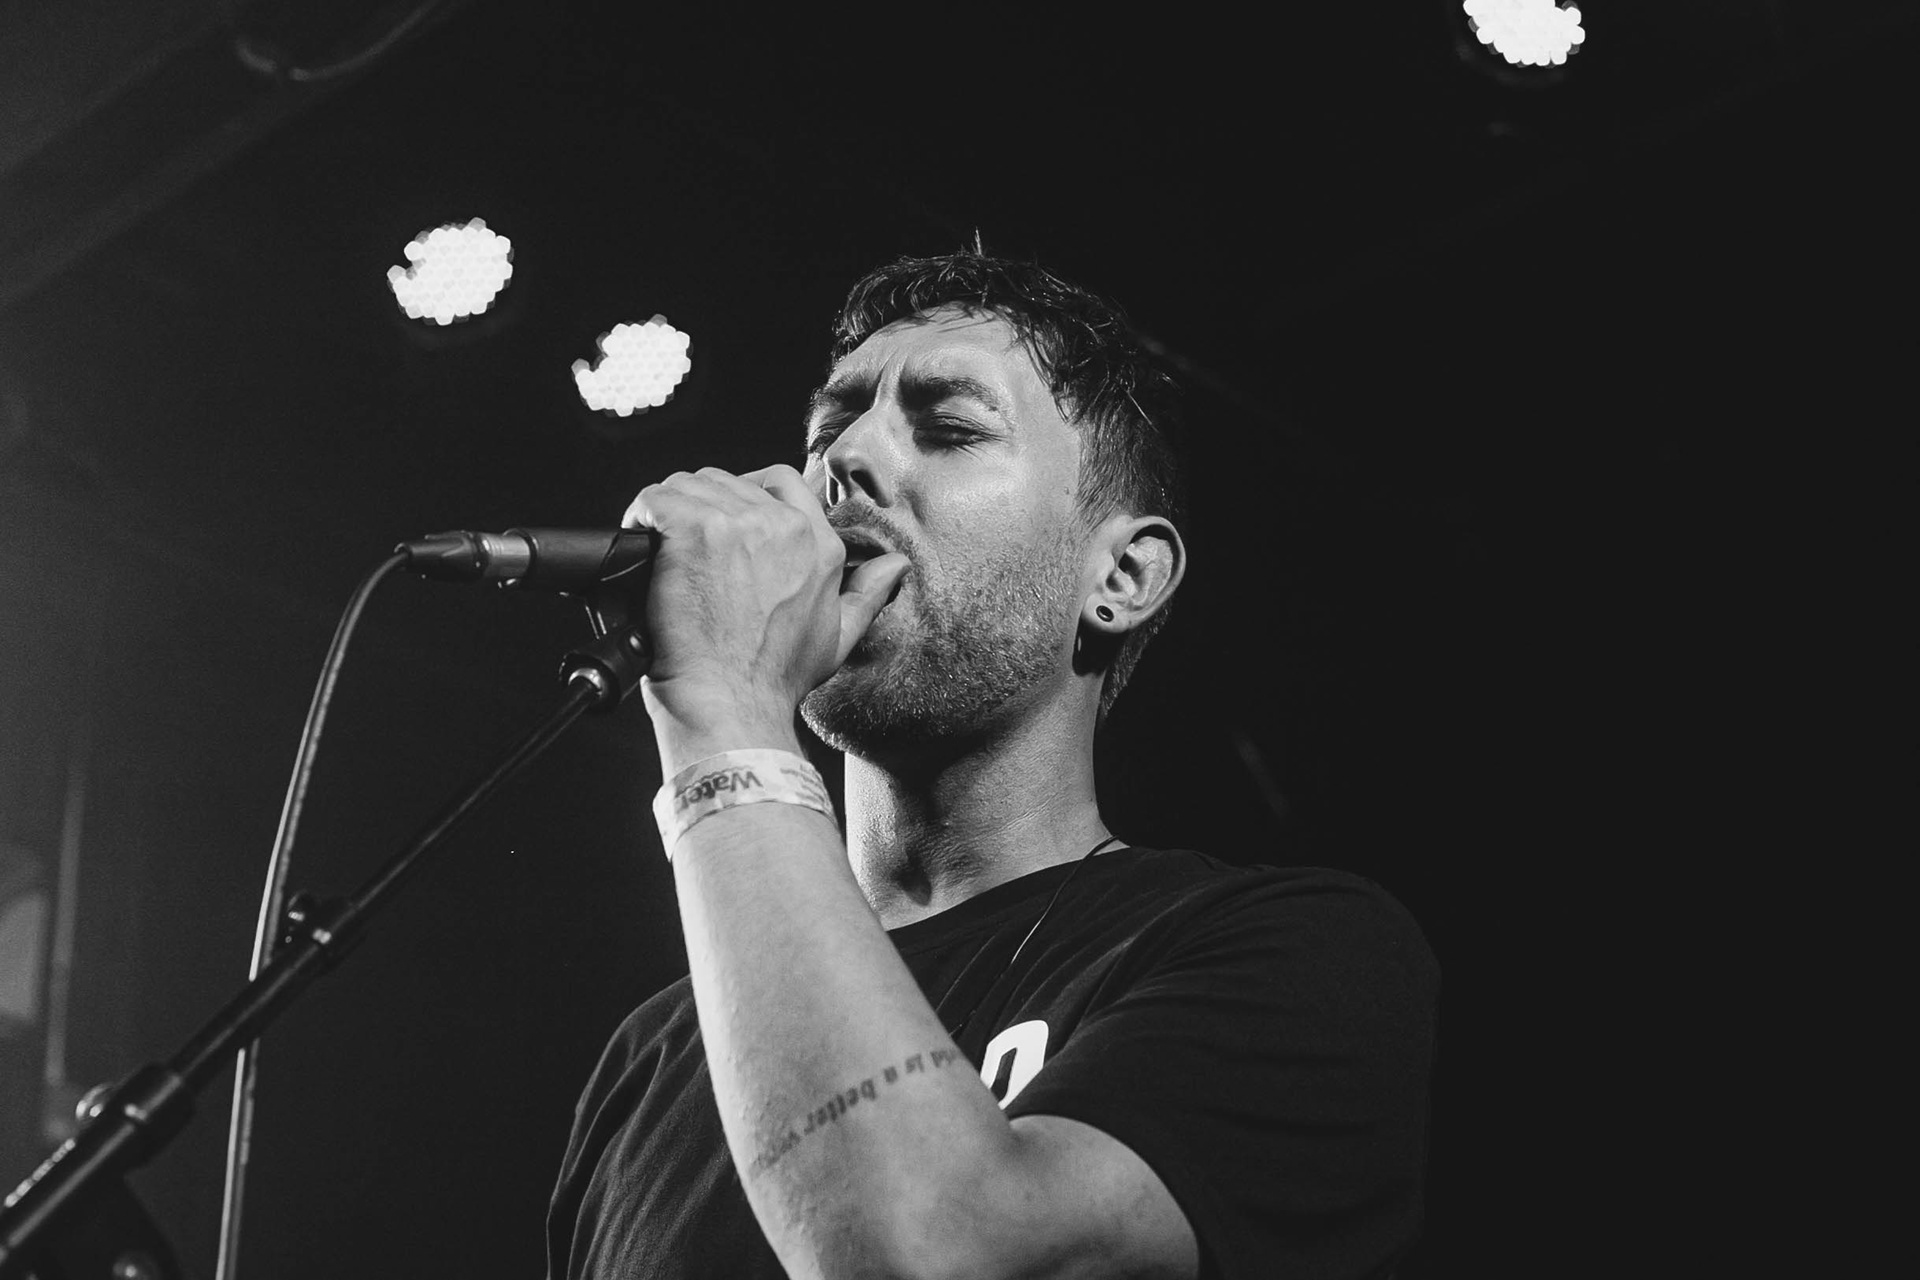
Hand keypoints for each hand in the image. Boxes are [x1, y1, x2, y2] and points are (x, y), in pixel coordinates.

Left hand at [622, 465, 908, 748]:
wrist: (732, 703)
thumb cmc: (775, 679)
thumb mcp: (839, 636)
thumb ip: (868, 593)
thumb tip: (896, 567)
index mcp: (818, 543)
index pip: (780, 480)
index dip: (743, 493)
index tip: (720, 521)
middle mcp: (783, 525)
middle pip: (725, 480)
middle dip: (699, 507)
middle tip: (682, 549)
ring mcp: (738, 523)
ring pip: (687, 486)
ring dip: (668, 512)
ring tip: (660, 551)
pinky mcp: (694, 530)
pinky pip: (655, 499)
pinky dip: (641, 517)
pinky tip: (642, 546)